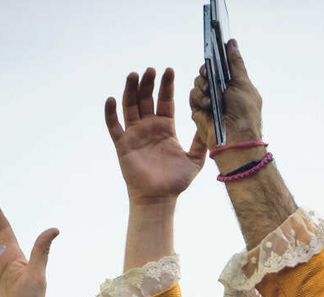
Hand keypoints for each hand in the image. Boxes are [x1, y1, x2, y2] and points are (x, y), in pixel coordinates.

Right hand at [107, 68, 207, 202]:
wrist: (159, 199)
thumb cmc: (176, 182)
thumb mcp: (195, 159)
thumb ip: (202, 141)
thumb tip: (213, 122)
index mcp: (166, 127)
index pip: (165, 100)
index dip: (167, 86)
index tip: (169, 70)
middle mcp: (149, 127)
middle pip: (146, 98)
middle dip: (148, 83)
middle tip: (151, 70)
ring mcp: (134, 134)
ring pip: (130, 106)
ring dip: (131, 90)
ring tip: (134, 75)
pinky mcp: (122, 144)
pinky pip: (114, 125)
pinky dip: (111, 112)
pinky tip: (111, 99)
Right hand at [189, 40, 263, 155]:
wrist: (236, 138)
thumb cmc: (245, 113)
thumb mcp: (243, 83)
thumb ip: (235, 63)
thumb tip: (231, 43)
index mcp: (233, 84)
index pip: (221, 66)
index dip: (217, 57)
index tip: (214, 47)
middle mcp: (220, 92)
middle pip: (206, 72)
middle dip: (207, 70)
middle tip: (209, 73)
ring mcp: (209, 101)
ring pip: (198, 82)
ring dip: (203, 85)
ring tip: (212, 94)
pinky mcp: (199, 110)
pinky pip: (193, 95)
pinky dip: (199, 98)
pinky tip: (208, 103)